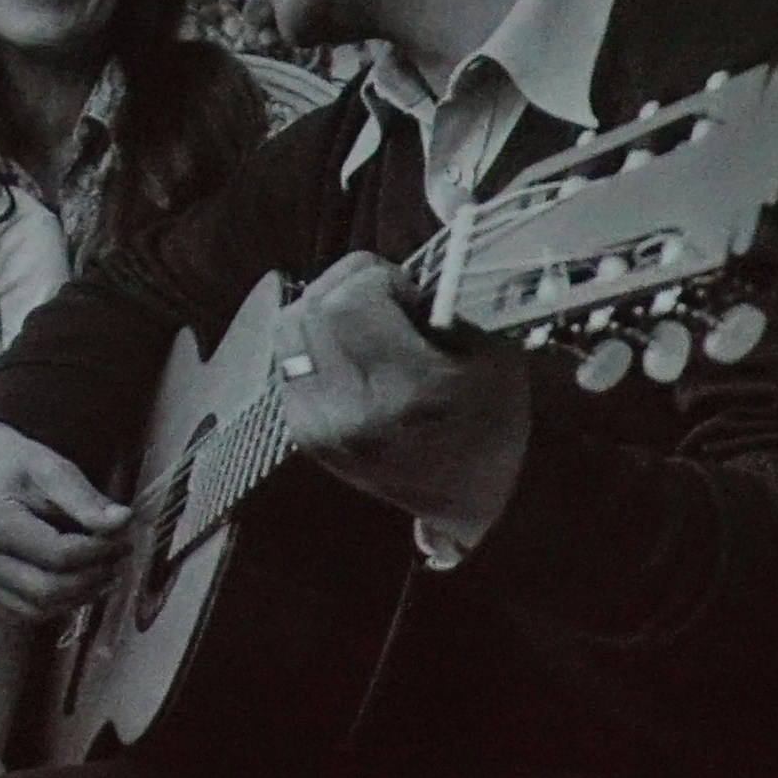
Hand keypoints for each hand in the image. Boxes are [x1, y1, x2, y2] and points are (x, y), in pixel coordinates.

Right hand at [0, 423, 132, 621]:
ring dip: (81, 595)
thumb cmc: (12, 463)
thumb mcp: (49, 467)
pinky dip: (61, 602)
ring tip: (107, 572)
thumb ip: (84, 498)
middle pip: (48, 588)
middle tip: (120, 558)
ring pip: (39, 608)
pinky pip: (28, 610)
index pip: (57, 555)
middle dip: (92, 578)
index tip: (125, 539)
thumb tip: (124, 521)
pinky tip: (84, 583)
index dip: (98, 552)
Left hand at [271, 252, 530, 536]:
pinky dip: (312, 345)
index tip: (407, 294)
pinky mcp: (303, 436)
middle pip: (310, 309)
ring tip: (361, 323)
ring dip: (322, 312)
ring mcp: (320, 427)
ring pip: (287, 333)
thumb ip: (440, 309)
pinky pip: (287, 363)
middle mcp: (352, 412)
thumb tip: (394, 282)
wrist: (468, 500)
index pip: (351, 300)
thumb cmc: (490, 424)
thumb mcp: (490, 356)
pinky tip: (347, 354)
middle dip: (346, 286)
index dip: (378, 277)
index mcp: (405, 391)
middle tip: (381, 300)